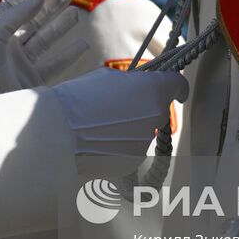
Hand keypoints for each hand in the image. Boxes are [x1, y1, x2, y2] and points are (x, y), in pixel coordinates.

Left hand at [0, 0, 89, 102]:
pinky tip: (83, 44)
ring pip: (45, 39)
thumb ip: (16, 15)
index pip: (15, 6)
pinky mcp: (31, 80)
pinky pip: (54, 65)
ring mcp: (21, 62)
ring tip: (75, 11)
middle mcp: (9, 45)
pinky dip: (69, 55)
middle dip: (51, 5)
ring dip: (60, 25)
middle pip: (34, 19)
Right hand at [52, 67, 188, 157]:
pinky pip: (132, 147)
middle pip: (158, 109)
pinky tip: (98, 139)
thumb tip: (136, 87)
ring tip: (101, 123)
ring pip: (144, 129)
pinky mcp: (133, 161)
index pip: (178, 85)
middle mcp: (156, 116)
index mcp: (153, 90)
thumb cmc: (80, 98)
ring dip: (130, 126)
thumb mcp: (107, 77)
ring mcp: (146, 141)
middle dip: (144, 106)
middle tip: (118, 104)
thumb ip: (130, 82)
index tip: (174, 89)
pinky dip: (120, 143)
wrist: (60, 133)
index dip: (176, 86)